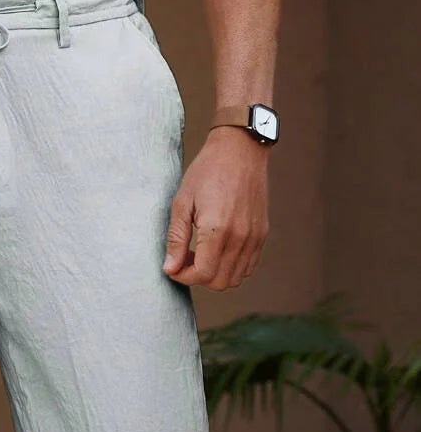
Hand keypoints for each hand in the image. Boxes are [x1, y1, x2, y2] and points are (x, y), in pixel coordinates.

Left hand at [163, 126, 269, 290]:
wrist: (240, 149)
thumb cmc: (207, 171)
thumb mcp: (182, 203)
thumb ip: (176, 240)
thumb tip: (170, 269)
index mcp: (217, 229)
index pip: (202, 274)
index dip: (184, 277)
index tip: (174, 266)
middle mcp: (240, 236)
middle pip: (219, 282)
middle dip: (198, 277)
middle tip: (187, 259)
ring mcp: (254, 237)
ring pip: (235, 279)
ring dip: (215, 274)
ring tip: (203, 254)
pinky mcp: (262, 234)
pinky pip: (248, 267)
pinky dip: (232, 267)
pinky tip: (219, 251)